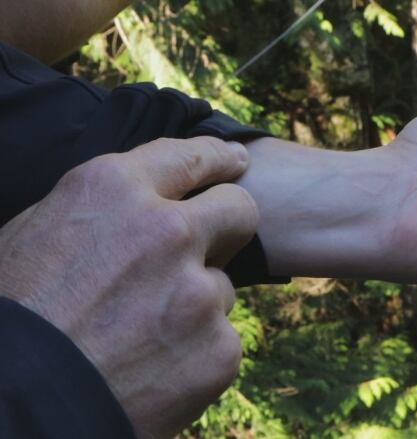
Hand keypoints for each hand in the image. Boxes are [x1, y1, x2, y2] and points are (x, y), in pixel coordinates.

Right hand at [0, 137, 258, 436]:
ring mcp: (198, 292)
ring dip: (195, 303)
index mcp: (114, 191)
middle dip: (229, 225)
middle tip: (213, 244)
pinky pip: (220, 340)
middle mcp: (167, 231)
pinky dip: (194, 353)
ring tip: (142, 333)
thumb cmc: (15, 314)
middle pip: (239, 209)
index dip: (218, 158)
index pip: (190, 156)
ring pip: (221, 286)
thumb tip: (145, 201)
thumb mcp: (36, 233)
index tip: (236, 162)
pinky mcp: (218, 348)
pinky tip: (154, 370)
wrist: (17, 405)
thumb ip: (104, 209)